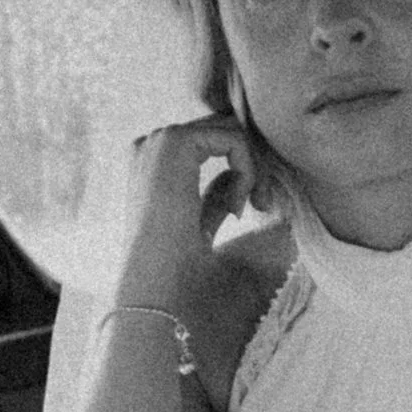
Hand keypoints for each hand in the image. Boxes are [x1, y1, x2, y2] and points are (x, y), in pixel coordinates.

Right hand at [119, 109, 264, 305]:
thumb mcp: (202, 222)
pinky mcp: (175, 142)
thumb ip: (216, 195)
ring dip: (251, 169)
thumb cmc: (174, 264)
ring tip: (246, 207)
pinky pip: (234, 138)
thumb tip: (236, 176)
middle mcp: (151, 144)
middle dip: (252, 164)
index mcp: (151, 161)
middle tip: (260, 205)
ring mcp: (160, 139)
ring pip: (232, 131)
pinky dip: (247, 170)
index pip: (213, 140)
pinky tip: (237, 206)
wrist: (153, 282)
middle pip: (225, 130)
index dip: (243, 166)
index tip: (252, 207)